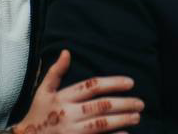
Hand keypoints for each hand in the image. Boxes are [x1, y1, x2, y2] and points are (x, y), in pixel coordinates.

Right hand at [13, 49, 143, 132]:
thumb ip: (55, 72)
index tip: (130, 83)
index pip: (92, 86)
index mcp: (63, 98)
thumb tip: (67, 52)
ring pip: (101, 124)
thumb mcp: (43, 91)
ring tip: (137, 117)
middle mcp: (68, 113)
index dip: (112, 83)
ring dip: (122, 120)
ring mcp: (72, 131)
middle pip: (101, 106)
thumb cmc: (37, 114)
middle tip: (140, 103)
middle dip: (123, 104)